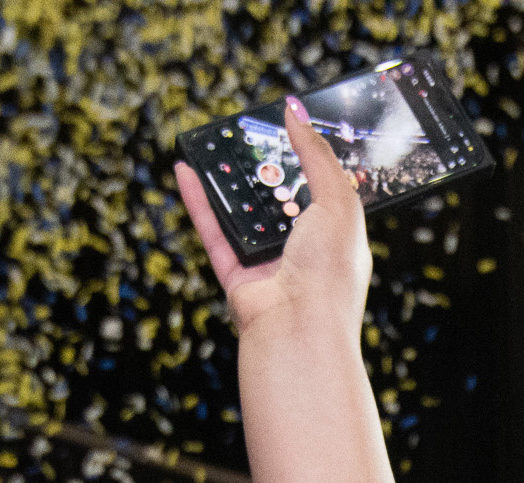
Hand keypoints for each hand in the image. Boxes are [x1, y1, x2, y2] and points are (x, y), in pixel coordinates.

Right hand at [172, 103, 371, 336]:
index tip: (290, 126)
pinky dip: (197, 199)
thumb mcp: (338, 200)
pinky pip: (212, 230)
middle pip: (278, 197)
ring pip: (241, 211)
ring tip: (213, 143)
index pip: (322, 186)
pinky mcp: (234, 272)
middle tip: (248, 130)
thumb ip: (316, 155)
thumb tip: (295, 113)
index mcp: (336, 232)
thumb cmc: (330, 271)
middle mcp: (302, 247)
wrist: (297, 328)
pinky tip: (186, 170)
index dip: (308, 157)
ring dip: (227, 179)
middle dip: (264, 167)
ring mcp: (266, 260)